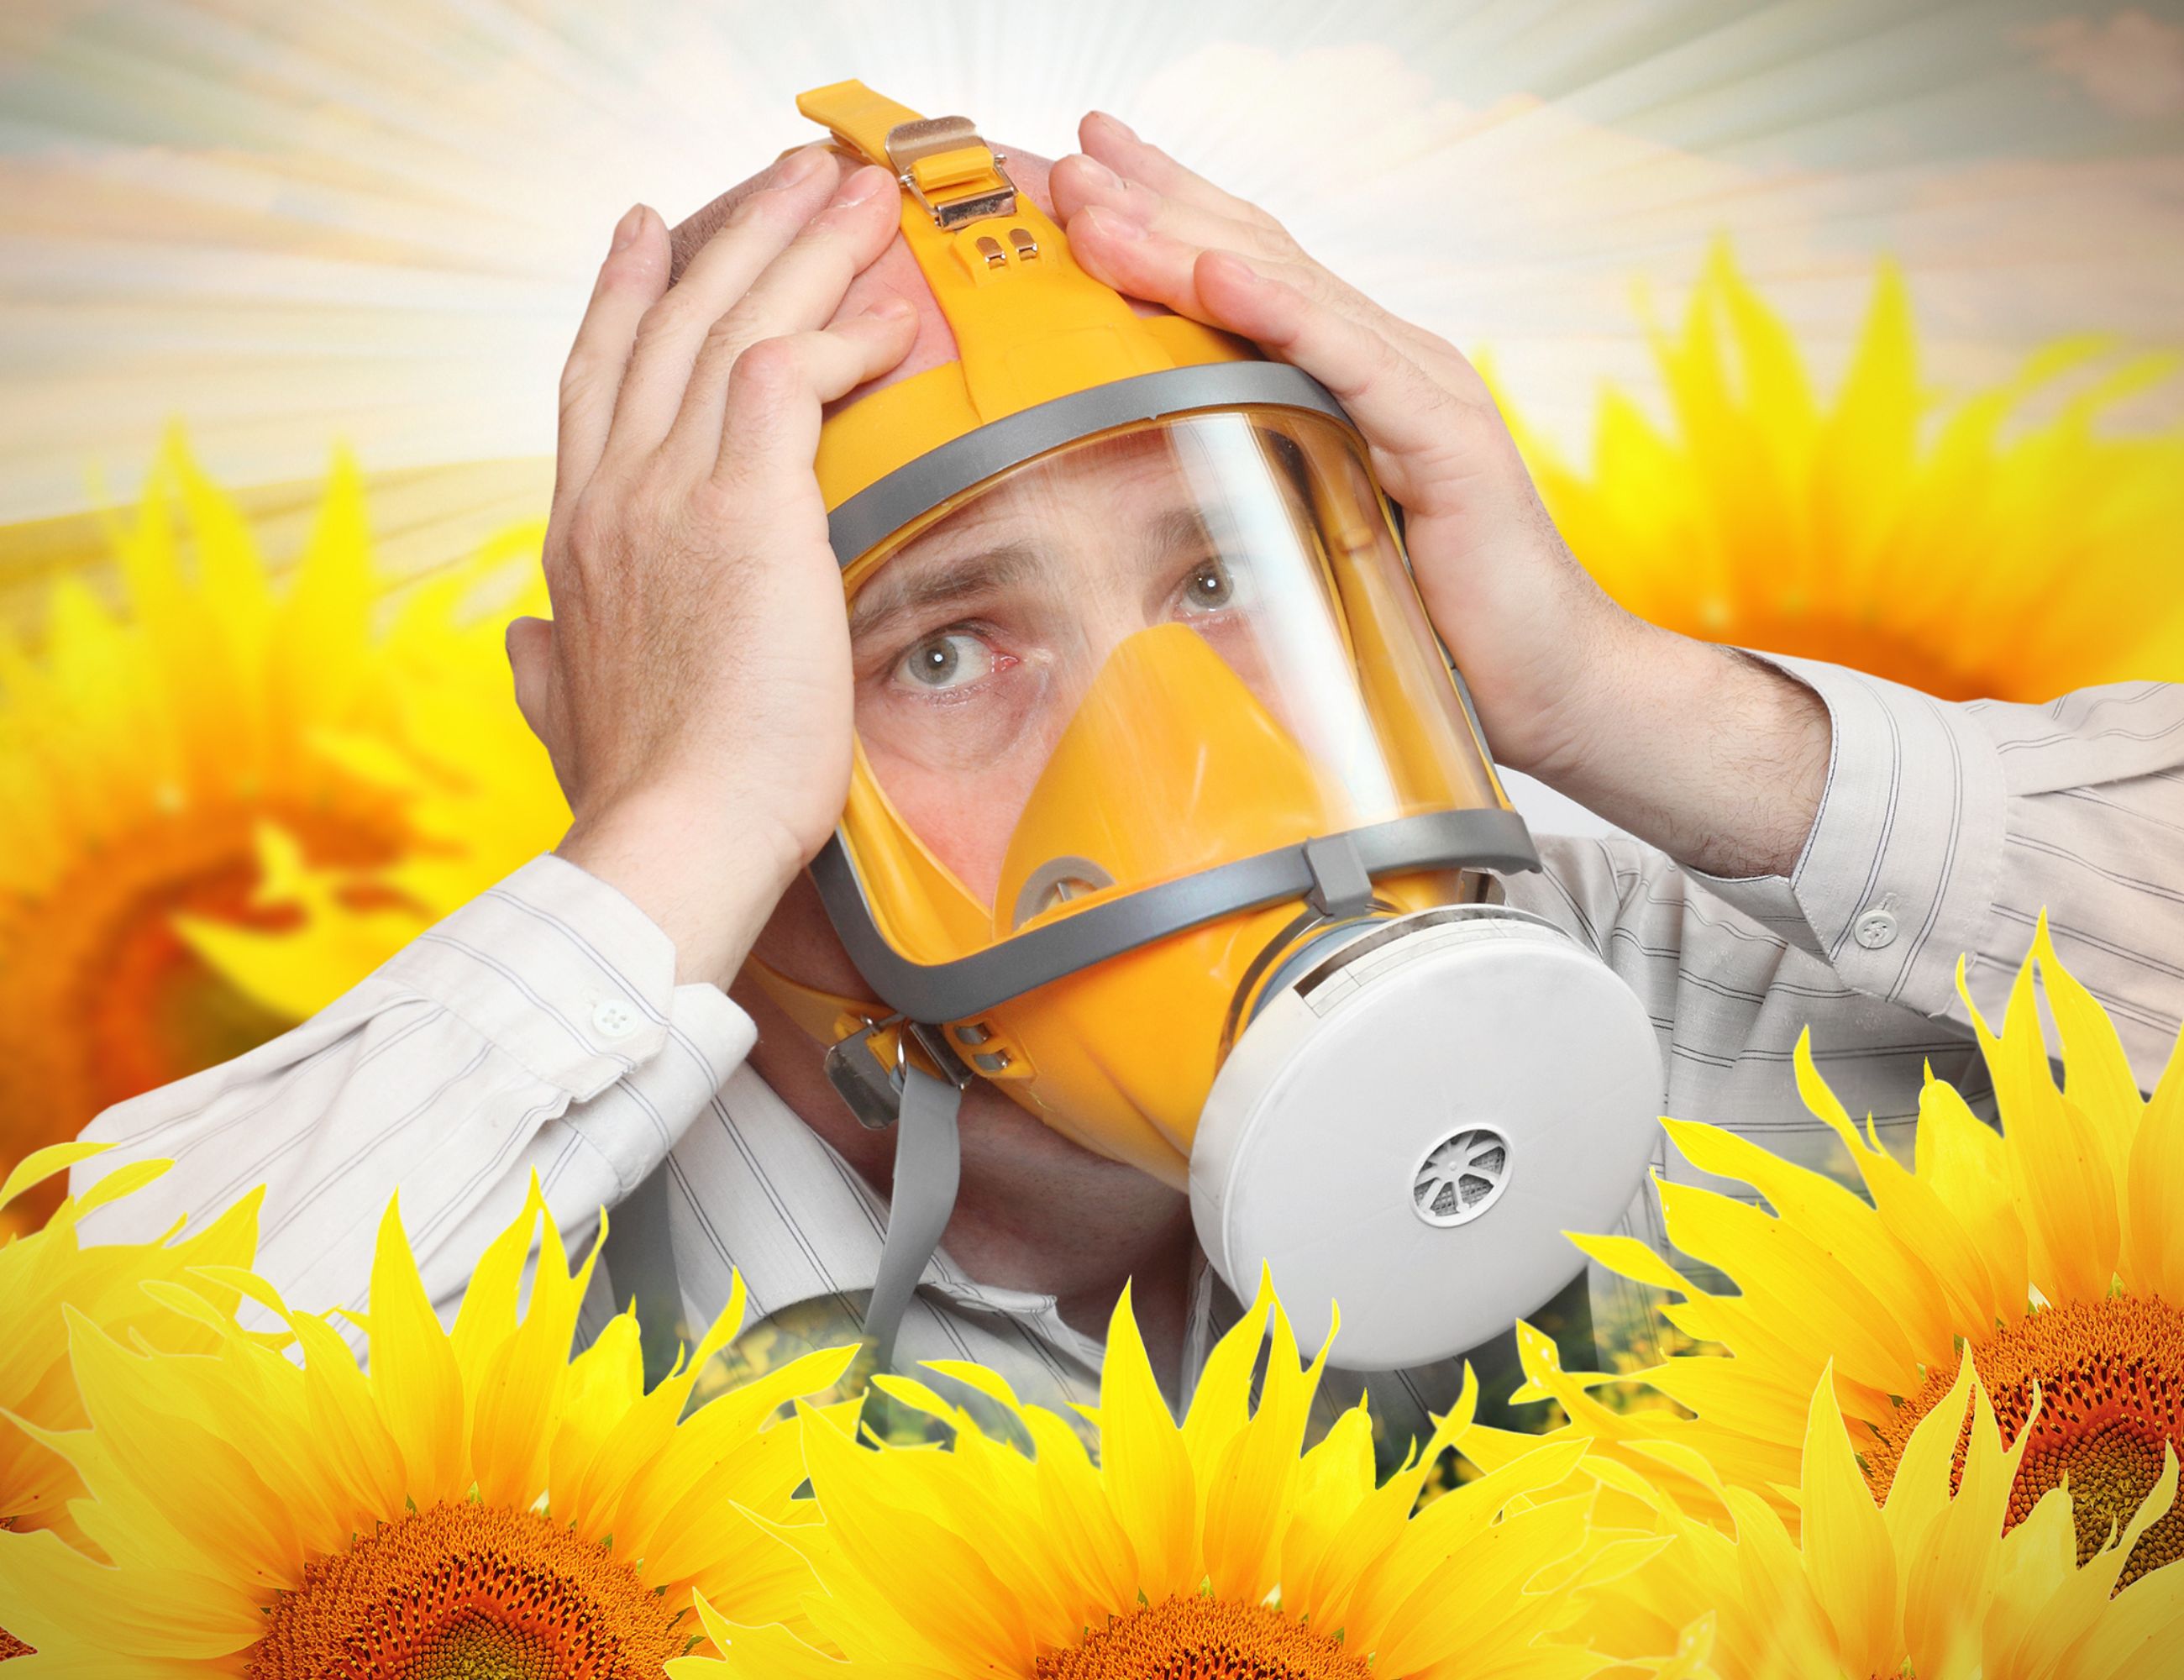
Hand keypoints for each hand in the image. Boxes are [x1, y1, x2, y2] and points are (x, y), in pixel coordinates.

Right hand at [508, 149, 916, 986]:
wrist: (671, 842)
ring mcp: (668, 494)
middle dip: (739, 237)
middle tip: (793, 177)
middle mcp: (612, 495)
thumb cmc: (646, 799)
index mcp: (578, 538)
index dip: (622, 295)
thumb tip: (528, 644)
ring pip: (730, 325)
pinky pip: (787, 374)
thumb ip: (546, 666)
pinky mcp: (742, 510)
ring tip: (853, 194)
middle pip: (669, 323)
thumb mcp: (568, 715)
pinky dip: (837, 334)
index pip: (594, 380)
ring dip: (799, 248)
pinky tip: (886, 313)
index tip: (648, 232)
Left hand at [1050, 115, 1827, 877]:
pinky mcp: (1448, 443)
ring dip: (1183, 241)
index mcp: (1354, 377)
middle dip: (1154, 204)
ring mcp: (1424, 390)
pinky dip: (1281, 313)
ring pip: (1287, 293)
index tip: (1075, 178)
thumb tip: (1152, 479)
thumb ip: (1260, 485)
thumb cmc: (1441, 621)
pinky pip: (1352, 364)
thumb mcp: (1320, 538)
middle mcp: (1390, 360)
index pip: (1246, 274)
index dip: (1163, 218)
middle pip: (1255, 256)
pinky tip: (1216, 275)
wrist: (1557, 684)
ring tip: (1100, 203)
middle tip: (1063, 166)